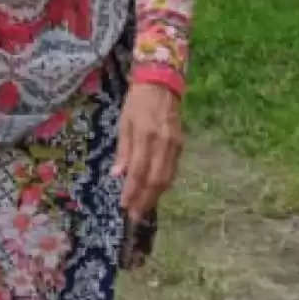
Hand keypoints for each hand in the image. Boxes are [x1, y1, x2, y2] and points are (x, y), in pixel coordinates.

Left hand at [113, 80, 183, 225]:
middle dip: (144, 200)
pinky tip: (154, 192)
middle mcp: (162, 142)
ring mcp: (175, 145)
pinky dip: (163, 185)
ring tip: (143, 208)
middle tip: (134, 215)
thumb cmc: (137, 102)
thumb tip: (118, 175)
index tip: (124, 206)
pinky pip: (172, 171)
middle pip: (155, 180)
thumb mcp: (124, 122)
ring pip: (167, 179)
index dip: (132, 191)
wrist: (161, 84)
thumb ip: (123, 150)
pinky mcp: (181, 146)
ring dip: (155, 197)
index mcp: (145, 134)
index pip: (139, 170)